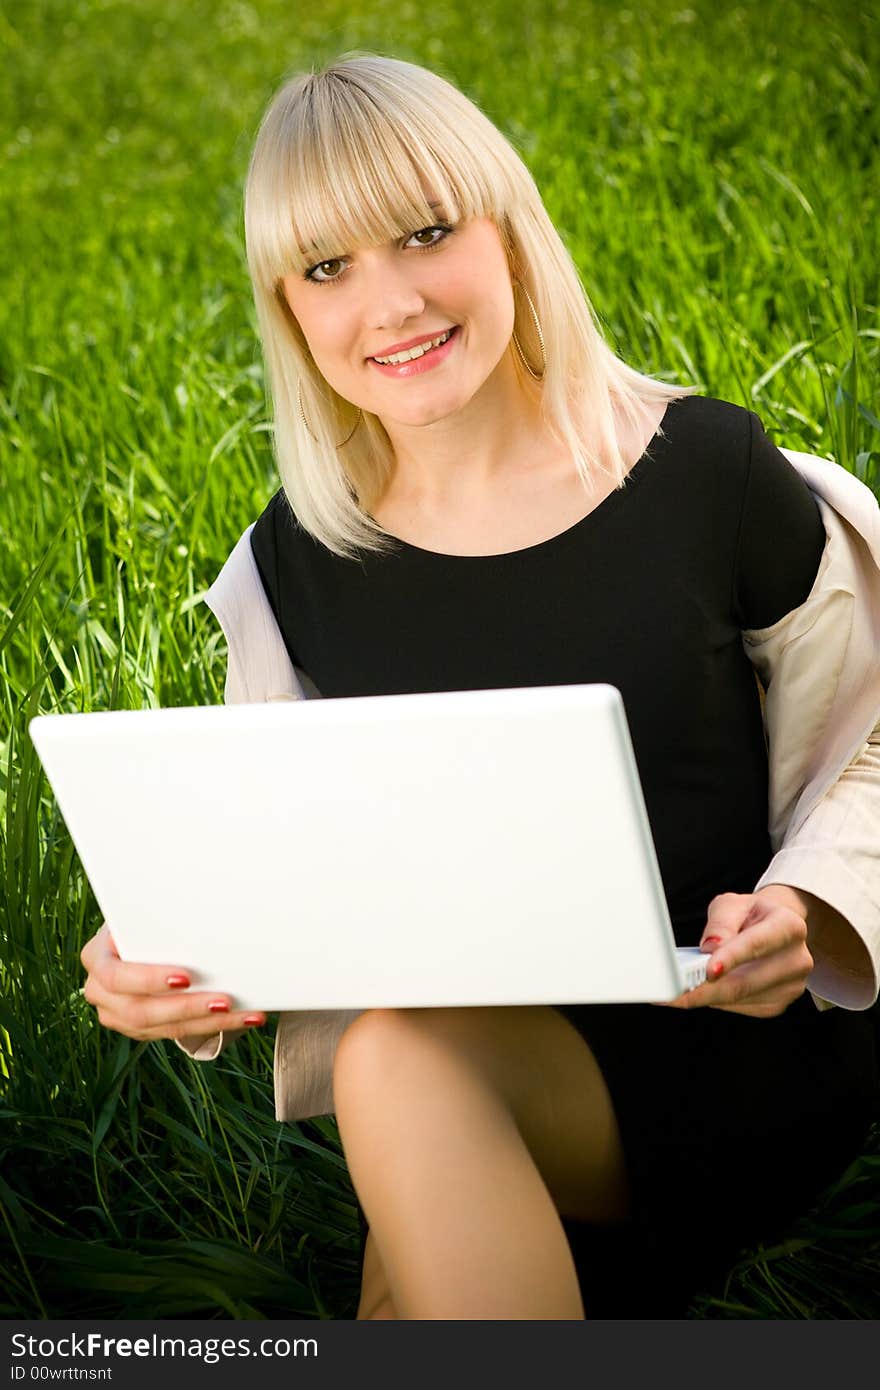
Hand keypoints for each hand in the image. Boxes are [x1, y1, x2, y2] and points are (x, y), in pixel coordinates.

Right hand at [80, 921, 264, 1040]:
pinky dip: (212, 1025)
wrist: (135, 939)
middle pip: (140, 1011)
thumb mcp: (141, 914)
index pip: (117, 976)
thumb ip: (157, 918)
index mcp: (96, 958)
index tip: (186, 978)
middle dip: (187, 1007)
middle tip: (224, 1000)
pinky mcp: (140, 1028)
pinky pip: (177, 1033)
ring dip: (208, 1021)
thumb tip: (199, 909)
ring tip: (242, 1013)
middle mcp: (100, 992)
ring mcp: (118, 1015)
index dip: (149, 980)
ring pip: (163, 1028)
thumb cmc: (142, 921)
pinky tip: (241, 1016)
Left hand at [661, 887, 813, 1017]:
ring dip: (705, 996)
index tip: (708, 971)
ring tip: (678, 988)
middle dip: (704, 990)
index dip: (731, 958)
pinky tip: (703, 989)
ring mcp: (791, 986)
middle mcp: (797, 959)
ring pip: (738, 999)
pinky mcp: (778, 1004)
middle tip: (671, 993)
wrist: (773, 927)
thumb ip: (720, 922)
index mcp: (789, 926)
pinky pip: (739, 1008)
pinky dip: (716, 1000)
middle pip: (745, 982)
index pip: (756, 944)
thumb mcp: (732, 904)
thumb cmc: (750, 914)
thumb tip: (710, 948)